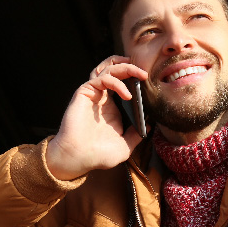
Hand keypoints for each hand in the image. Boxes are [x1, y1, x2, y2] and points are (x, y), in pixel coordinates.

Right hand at [45, 56, 147, 180]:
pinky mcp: (85, 92)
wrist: (77, 158)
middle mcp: (103, 98)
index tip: (149, 83)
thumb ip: (137, 135)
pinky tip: (127, 95)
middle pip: (116, 71)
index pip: (124, 84)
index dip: (135, 79)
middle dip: (131, 68)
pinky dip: (117, 83)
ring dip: (125, 68)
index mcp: (112, 108)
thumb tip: (149, 125)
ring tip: (140, 75)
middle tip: (145, 73)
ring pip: (108, 70)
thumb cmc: (98, 155)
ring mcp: (94, 94)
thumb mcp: (125, 147)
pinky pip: (101, 79)